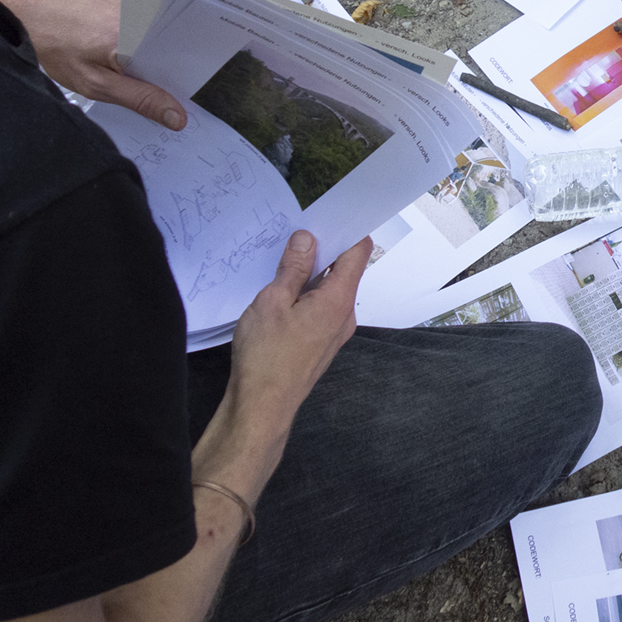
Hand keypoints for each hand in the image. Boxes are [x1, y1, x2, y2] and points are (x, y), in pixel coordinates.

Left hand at [0, 0, 186, 128]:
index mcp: (144, 35)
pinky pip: (147, 26)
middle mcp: (147, 14)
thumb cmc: (54, 43)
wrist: (24, 2)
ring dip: (154, 58)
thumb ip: (139, 98)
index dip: (187, 86)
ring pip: (161, 39)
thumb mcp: (95, 82)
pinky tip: (123, 56)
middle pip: (175, 50)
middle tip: (158, 95)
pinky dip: (142, 44)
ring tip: (135, 74)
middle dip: (171, 74)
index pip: (183, 63)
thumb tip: (178, 117)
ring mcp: (138, 4)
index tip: (185, 106)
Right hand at [212, 231, 369, 496]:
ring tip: (283, 266)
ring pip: (331, 291)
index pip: (358, 252)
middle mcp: (345, 315)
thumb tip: (307, 239)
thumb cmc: (266, 355)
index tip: (331, 215)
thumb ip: (294, 268)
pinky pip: (322, 309)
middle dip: (324, 251)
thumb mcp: (273, 301)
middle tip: (296, 238)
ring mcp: (336, 332)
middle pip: (345, 270)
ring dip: (312, 276)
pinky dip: (308, 296)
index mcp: (339, 299)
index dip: (348, 230)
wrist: (262, 406)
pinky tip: (283, 296)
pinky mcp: (322, 344)